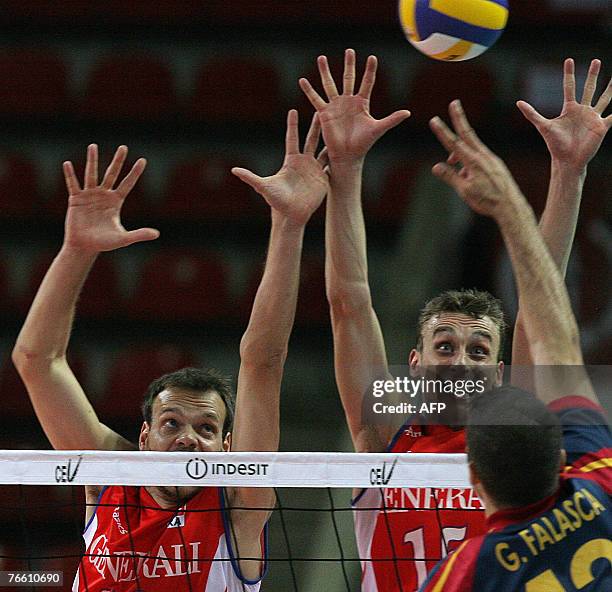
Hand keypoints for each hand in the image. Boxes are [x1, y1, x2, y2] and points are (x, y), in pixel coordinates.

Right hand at [63, 144, 158, 252]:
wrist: (84, 246)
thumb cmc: (104, 243)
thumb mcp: (124, 238)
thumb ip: (139, 234)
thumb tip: (157, 234)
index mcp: (116, 202)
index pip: (128, 184)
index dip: (135, 172)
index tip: (143, 160)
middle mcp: (104, 195)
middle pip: (112, 173)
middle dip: (118, 161)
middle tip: (124, 147)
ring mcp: (90, 195)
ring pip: (92, 174)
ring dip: (92, 160)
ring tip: (93, 146)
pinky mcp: (76, 199)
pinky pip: (73, 184)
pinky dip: (70, 175)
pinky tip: (67, 164)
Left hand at [231, 110, 328, 225]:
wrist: (291, 214)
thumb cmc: (277, 201)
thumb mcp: (263, 187)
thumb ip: (250, 177)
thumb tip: (234, 169)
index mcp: (290, 161)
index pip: (292, 139)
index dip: (292, 125)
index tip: (293, 110)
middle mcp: (303, 162)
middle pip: (310, 140)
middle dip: (315, 126)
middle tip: (321, 111)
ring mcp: (314, 170)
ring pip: (323, 150)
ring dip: (329, 139)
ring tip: (336, 127)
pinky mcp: (322, 179)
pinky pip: (331, 165)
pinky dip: (337, 158)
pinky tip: (345, 149)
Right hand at [299, 48, 409, 163]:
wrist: (348, 156)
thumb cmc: (363, 144)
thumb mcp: (378, 129)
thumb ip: (392, 119)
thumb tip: (408, 112)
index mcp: (362, 103)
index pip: (367, 83)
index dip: (369, 71)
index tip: (372, 58)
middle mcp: (348, 101)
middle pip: (348, 78)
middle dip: (349, 65)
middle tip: (349, 50)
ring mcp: (335, 106)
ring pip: (329, 84)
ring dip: (325, 71)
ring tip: (321, 57)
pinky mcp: (324, 113)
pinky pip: (315, 99)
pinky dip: (309, 90)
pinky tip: (302, 80)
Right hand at [430, 100, 522, 218]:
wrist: (511, 206)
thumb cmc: (486, 201)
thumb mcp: (464, 191)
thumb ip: (450, 177)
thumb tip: (435, 167)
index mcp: (473, 162)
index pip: (454, 143)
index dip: (442, 131)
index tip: (434, 120)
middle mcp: (483, 156)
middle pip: (467, 133)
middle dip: (459, 118)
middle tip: (454, 102)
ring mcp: (490, 158)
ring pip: (471, 148)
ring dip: (459, 152)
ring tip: (455, 167)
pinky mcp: (495, 164)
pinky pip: (478, 158)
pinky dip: (468, 162)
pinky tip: (467, 176)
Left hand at [517, 58, 611, 173]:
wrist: (566, 160)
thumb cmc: (555, 144)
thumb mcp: (543, 126)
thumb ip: (532, 114)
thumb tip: (518, 102)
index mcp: (569, 108)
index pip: (569, 86)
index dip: (569, 74)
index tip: (569, 60)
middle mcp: (582, 110)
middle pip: (589, 88)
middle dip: (592, 74)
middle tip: (596, 60)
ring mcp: (593, 117)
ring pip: (605, 98)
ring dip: (610, 87)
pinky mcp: (602, 126)